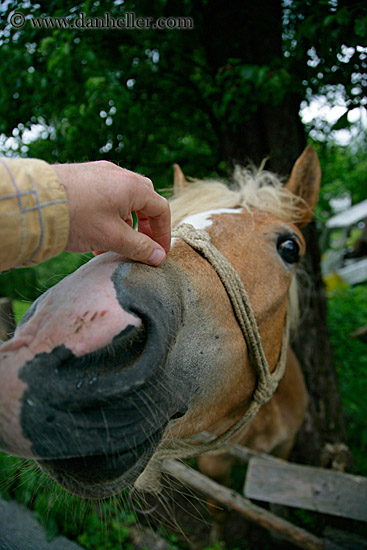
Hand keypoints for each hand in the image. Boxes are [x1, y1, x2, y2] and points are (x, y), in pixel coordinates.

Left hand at [53, 161, 170, 265]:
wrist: (36, 202)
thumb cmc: (78, 217)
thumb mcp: (113, 237)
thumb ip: (139, 247)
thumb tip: (158, 257)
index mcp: (133, 187)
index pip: (161, 209)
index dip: (163, 233)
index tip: (158, 253)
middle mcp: (119, 175)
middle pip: (143, 202)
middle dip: (145, 227)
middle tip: (140, 247)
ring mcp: (100, 173)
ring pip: (122, 200)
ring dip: (124, 224)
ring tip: (113, 246)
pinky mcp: (83, 177)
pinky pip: (104, 197)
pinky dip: (108, 216)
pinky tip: (95, 235)